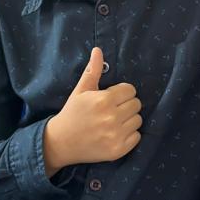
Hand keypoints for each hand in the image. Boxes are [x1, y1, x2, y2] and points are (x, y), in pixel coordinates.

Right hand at [43, 47, 141, 175]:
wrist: (61, 142)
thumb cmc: (72, 113)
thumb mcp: (81, 90)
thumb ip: (93, 70)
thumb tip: (98, 50)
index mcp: (103, 100)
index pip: (130, 90)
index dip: (122, 93)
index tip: (111, 98)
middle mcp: (111, 117)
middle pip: (136, 105)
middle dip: (126, 105)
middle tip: (112, 110)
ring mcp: (116, 135)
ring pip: (138, 120)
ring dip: (128, 120)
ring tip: (113, 122)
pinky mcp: (118, 150)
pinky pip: (137, 137)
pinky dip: (129, 135)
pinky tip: (114, 134)